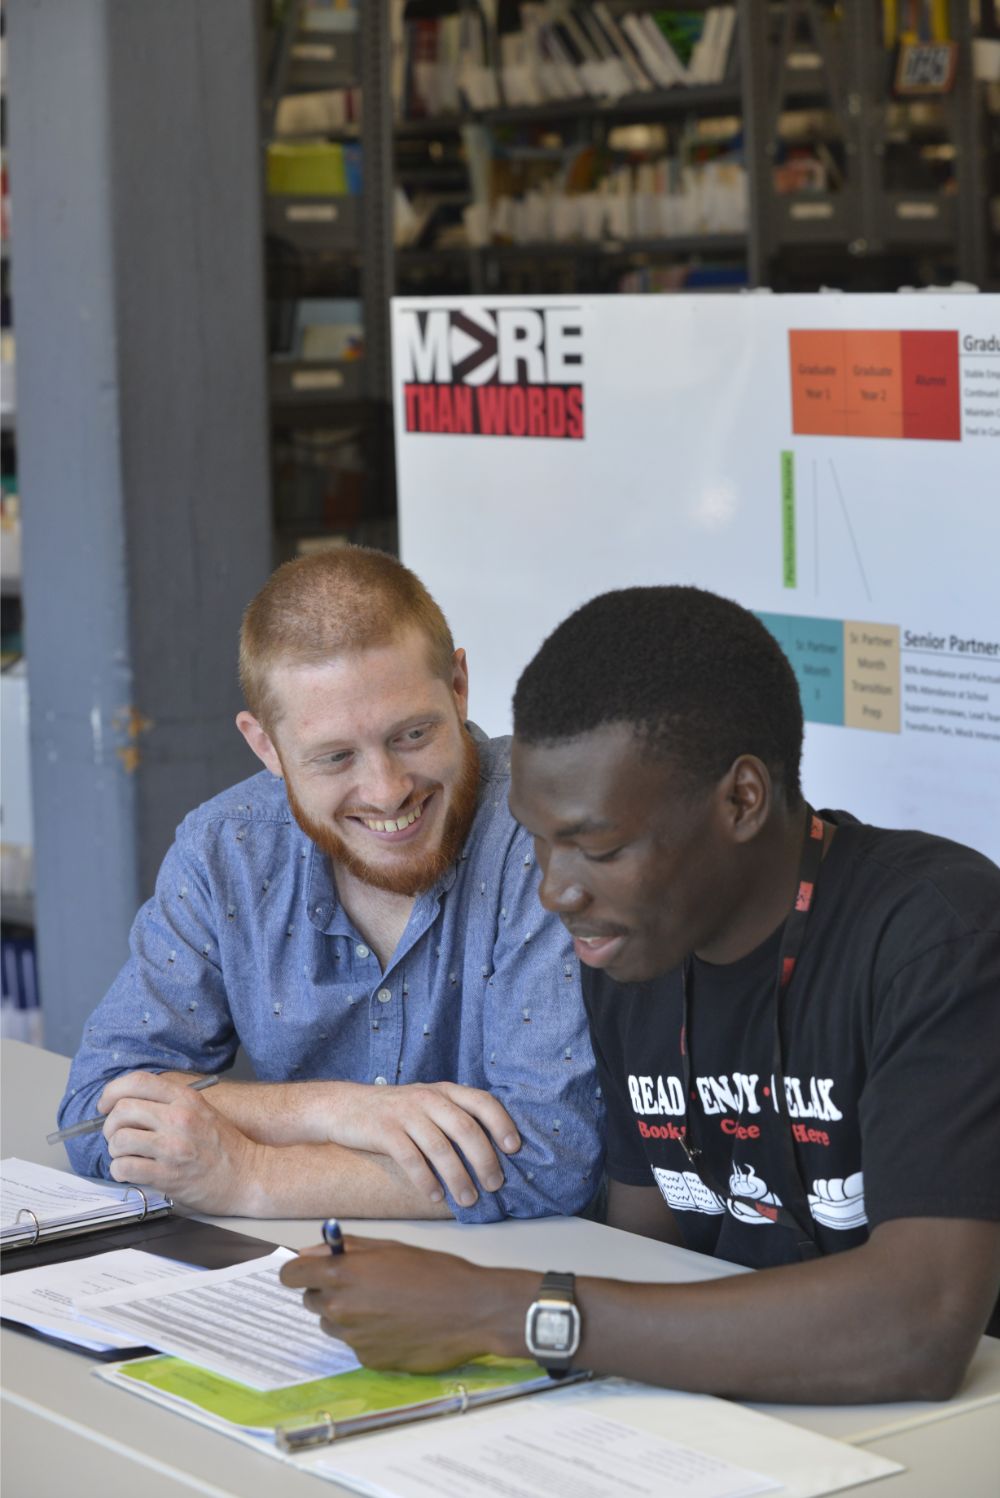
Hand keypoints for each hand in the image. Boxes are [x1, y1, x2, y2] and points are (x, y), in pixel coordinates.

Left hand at [98, 1070, 261, 1214]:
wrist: (248, 1175)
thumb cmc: (225, 1146)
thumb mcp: (202, 1110)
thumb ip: (170, 1102)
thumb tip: (129, 1102)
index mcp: (186, 1099)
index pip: (137, 1082)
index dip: (112, 1092)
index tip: (105, 1105)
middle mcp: (178, 1119)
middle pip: (122, 1110)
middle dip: (110, 1125)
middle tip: (116, 1135)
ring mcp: (172, 1147)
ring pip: (119, 1140)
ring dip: (115, 1150)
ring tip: (127, 1156)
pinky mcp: (167, 1175)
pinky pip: (124, 1168)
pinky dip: (120, 1170)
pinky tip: (131, 1171)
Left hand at [279, 1236, 526, 1371]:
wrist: (470, 1311)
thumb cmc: (434, 1271)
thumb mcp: (390, 1247)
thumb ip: (347, 1248)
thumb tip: (313, 1250)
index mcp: (341, 1275)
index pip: (291, 1275)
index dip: (300, 1271)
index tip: (312, 1270)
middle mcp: (340, 1309)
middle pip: (311, 1299)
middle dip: (328, 1290)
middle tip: (363, 1284)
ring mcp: (353, 1339)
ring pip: (333, 1324)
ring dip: (348, 1314)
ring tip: (386, 1305)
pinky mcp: (369, 1361)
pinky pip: (356, 1344)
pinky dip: (369, 1335)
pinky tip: (398, 1325)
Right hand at [321, 1081, 520, 1208]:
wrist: (345, 1105)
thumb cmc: (395, 1110)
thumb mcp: (427, 1102)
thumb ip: (454, 1116)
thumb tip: (492, 1149)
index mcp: (444, 1090)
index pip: (482, 1101)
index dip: (501, 1123)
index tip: (514, 1148)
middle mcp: (428, 1098)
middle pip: (465, 1128)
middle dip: (484, 1159)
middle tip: (495, 1185)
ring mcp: (405, 1113)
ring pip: (440, 1148)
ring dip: (458, 1177)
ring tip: (469, 1199)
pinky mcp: (384, 1131)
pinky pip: (411, 1159)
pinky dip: (426, 1181)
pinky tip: (435, 1196)